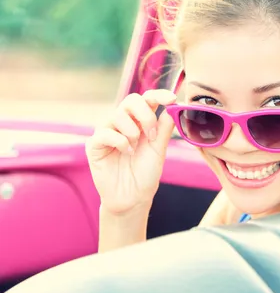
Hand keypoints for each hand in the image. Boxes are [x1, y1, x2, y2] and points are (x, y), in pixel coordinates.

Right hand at [86, 89, 175, 214]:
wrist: (133, 198)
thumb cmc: (145, 174)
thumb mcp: (159, 149)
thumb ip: (164, 128)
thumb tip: (172, 107)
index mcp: (139, 121)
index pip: (147, 99)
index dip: (159, 94)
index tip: (172, 98)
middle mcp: (122, 123)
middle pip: (131, 100)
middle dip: (145, 115)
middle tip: (152, 135)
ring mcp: (107, 131)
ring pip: (118, 115)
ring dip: (132, 133)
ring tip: (134, 150)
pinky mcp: (94, 144)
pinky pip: (105, 132)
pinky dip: (120, 142)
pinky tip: (125, 153)